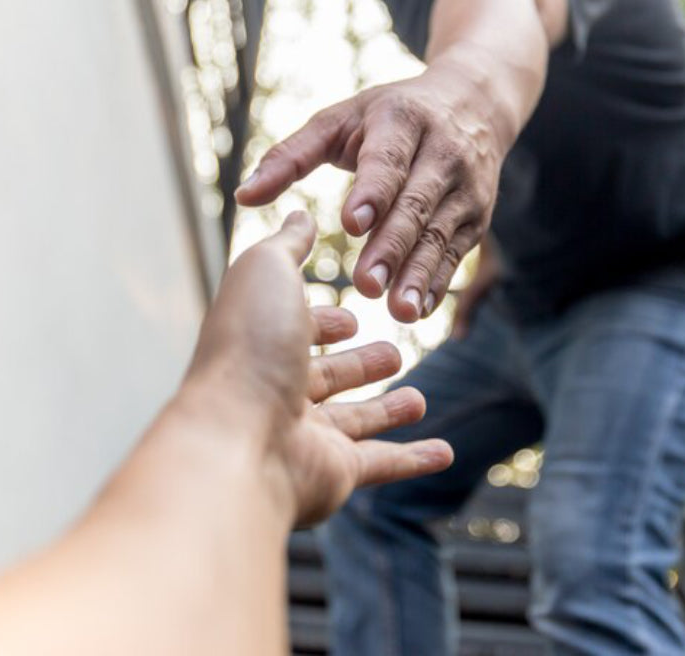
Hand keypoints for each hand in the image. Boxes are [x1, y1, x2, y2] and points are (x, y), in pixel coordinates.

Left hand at [185, 212, 453, 526]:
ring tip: (419, 397)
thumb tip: (298, 214)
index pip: (299, 330)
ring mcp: (307, 434)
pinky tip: (446, 450)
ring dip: (388, 409)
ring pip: (357, 420)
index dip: (325, 322)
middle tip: (394, 351)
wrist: (238, 435)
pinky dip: (415, 458)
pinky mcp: (335, 470)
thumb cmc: (250, 344)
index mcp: (264, 342)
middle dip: (361, 364)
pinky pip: (382, 463)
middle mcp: (280, 390)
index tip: (352, 317)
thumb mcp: (269, 270)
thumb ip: (289, 244)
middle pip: (329, 377)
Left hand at [235, 67, 507, 322]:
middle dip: (392, 247)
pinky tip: (419, 310)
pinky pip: (456, 253)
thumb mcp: (341, 120)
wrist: (474, 104)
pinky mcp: (476, 217)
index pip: (387, 160)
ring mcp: (465, 188)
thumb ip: (292, 156)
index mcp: (402, 122)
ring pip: (440, 235)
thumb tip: (243, 197)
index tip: (349, 224)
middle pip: (416, 204)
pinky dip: (439, 282)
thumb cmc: (390, 116)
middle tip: (365, 286)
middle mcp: (442, 153)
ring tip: (400, 312)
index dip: (371, 192)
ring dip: (420, 275)